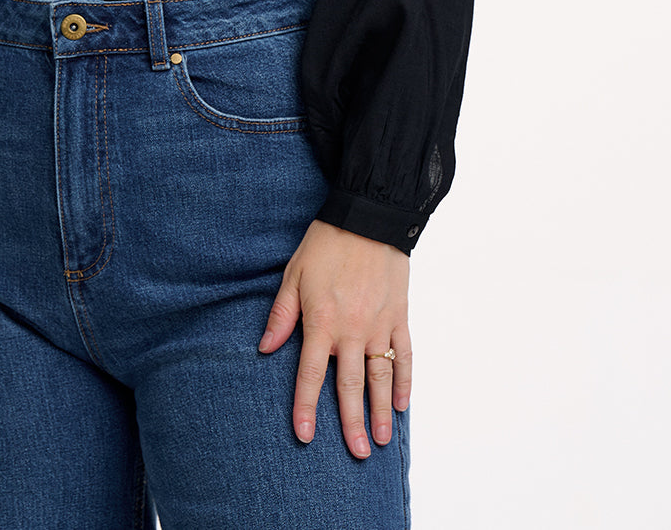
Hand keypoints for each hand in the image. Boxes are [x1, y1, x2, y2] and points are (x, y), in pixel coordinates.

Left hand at [257, 218, 410, 457]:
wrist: (369, 216)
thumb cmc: (326, 243)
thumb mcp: (294, 274)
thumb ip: (282, 315)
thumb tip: (264, 349)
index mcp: (321, 321)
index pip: (310, 375)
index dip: (305, 407)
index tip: (304, 436)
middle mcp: (351, 330)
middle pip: (350, 386)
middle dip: (352, 423)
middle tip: (358, 453)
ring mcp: (379, 324)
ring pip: (380, 377)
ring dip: (381, 411)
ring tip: (382, 439)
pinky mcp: (399, 315)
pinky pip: (404, 354)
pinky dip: (405, 380)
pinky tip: (403, 403)